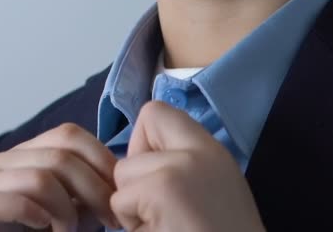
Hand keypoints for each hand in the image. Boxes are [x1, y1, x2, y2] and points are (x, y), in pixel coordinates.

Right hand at [0, 123, 120, 231]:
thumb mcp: (74, 207)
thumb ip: (92, 188)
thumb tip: (122, 172)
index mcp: (28, 151)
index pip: (70, 135)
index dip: (102, 160)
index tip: (120, 192)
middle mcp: (3, 160)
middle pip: (60, 156)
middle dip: (95, 190)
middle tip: (109, 219)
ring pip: (40, 178)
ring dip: (66, 211)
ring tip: (68, 230)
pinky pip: (6, 201)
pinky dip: (34, 215)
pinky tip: (44, 228)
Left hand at [110, 100, 265, 231]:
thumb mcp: (211, 187)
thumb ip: (183, 163)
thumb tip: (139, 157)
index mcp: (211, 149)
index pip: (156, 112)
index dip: (145, 142)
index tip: (157, 174)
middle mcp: (199, 150)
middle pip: (135, 139)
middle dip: (135, 176)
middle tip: (161, 208)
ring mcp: (180, 167)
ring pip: (122, 173)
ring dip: (132, 204)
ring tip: (164, 224)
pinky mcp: (163, 189)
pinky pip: (120, 201)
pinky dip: (131, 223)